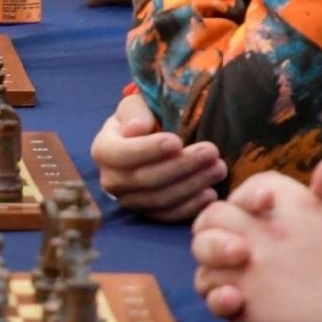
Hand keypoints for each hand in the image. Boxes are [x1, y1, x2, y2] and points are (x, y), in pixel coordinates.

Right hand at [92, 93, 225, 220]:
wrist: (146, 140)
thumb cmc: (142, 119)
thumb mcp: (135, 106)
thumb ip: (134, 112)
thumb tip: (136, 129)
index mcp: (103, 150)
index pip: (122, 154)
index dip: (149, 150)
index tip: (177, 141)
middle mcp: (111, 180)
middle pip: (145, 179)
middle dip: (181, 166)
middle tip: (211, 152)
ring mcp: (129, 200)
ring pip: (160, 199)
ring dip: (192, 185)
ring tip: (218, 168)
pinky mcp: (148, 214)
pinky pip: (168, 216)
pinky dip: (191, 207)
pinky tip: (211, 194)